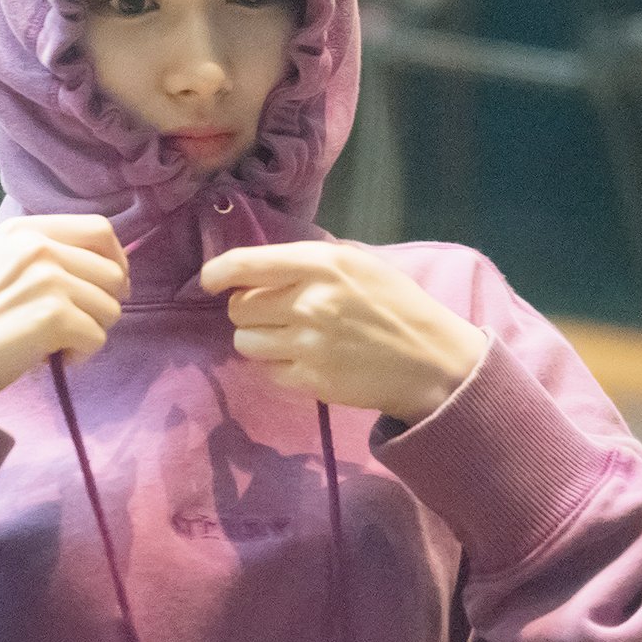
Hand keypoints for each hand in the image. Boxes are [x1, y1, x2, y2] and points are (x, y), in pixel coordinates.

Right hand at [0, 215, 128, 408]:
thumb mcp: (0, 266)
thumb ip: (46, 256)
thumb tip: (111, 267)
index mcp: (22, 229)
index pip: (99, 229)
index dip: (115, 261)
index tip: (107, 288)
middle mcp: (36, 246)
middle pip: (113, 270)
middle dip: (106, 303)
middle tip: (79, 325)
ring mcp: (46, 278)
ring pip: (111, 306)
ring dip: (92, 331)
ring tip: (56, 344)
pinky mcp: (54, 316)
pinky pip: (98, 337)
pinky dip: (81, 356)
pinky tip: (51, 360)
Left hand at [200, 241, 489, 423]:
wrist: (432, 362)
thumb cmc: (398, 305)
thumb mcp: (360, 264)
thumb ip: (311, 261)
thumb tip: (260, 264)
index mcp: (322, 265)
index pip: (247, 264)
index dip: (218, 272)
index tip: (209, 279)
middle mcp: (309, 302)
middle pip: (239, 307)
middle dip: (248, 308)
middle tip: (272, 311)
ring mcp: (307, 344)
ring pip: (245, 341)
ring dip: (257, 338)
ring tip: (286, 336)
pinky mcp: (310, 380)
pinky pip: (267, 370)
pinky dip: (277, 365)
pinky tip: (304, 358)